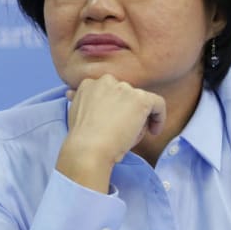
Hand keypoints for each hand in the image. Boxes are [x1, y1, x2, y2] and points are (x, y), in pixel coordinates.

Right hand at [55, 74, 165, 191]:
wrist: (88, 148)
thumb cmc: (81, 137)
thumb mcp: (75, 113)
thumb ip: (79, 100)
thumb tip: (72, 92)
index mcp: (88, 84)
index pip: (108, 91)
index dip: (112, 106)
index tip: (111, 120)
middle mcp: (106, 81)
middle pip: (124, 94)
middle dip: (125, 110)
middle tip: (122, 129)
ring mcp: (124, 89)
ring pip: (139, 100)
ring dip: (138, 116)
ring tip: (131, 134)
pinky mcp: (140, 99)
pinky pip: (158, 104)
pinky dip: (159, 117)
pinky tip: (154, 131)